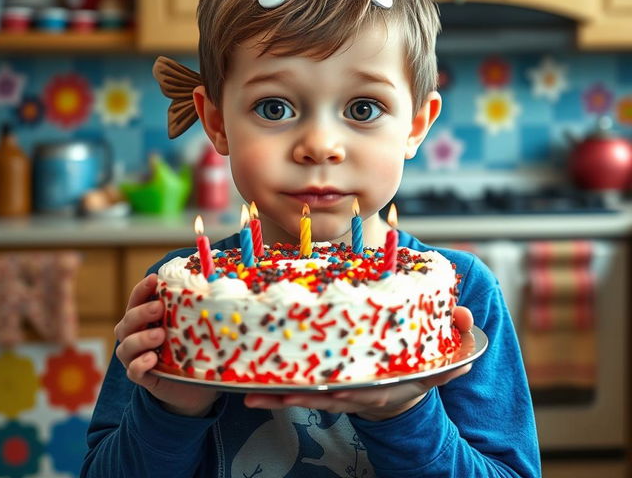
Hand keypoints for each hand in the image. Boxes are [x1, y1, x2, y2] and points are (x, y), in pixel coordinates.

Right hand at [114, 274, 218, 416]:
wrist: (191, 386)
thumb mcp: (190, 325)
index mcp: (145, 319)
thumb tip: (217, 281)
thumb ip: (193, 308)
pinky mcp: (142, 377)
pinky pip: (133, 371)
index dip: (142, 289)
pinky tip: (151, 360)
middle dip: (142, 312)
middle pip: (128, 321)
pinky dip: (140, 364)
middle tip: (159, 308)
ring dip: (141, 338)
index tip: (154, 278)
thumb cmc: (189, 347)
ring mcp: (135, 357)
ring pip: (126, 346)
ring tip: (160, 335)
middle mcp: (135, 335)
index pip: (137, 300)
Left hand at [244, 306, 473, 420]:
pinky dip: (274, 390)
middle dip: (296, 397)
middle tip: (268, 392)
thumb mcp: (441, 357)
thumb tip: (466, 318)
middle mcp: (356, 394)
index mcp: (384, 384)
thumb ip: (456, 337)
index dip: (344, 390)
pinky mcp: (323, 389)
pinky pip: (297, 391)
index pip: (363, 389)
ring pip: (305, 397)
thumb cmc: (416, 369)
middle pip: (324, 398)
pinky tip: (250, 387)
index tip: (326, 388)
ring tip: (249, 393)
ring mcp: (337, 395)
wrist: (403, 394)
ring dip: (277, 396)